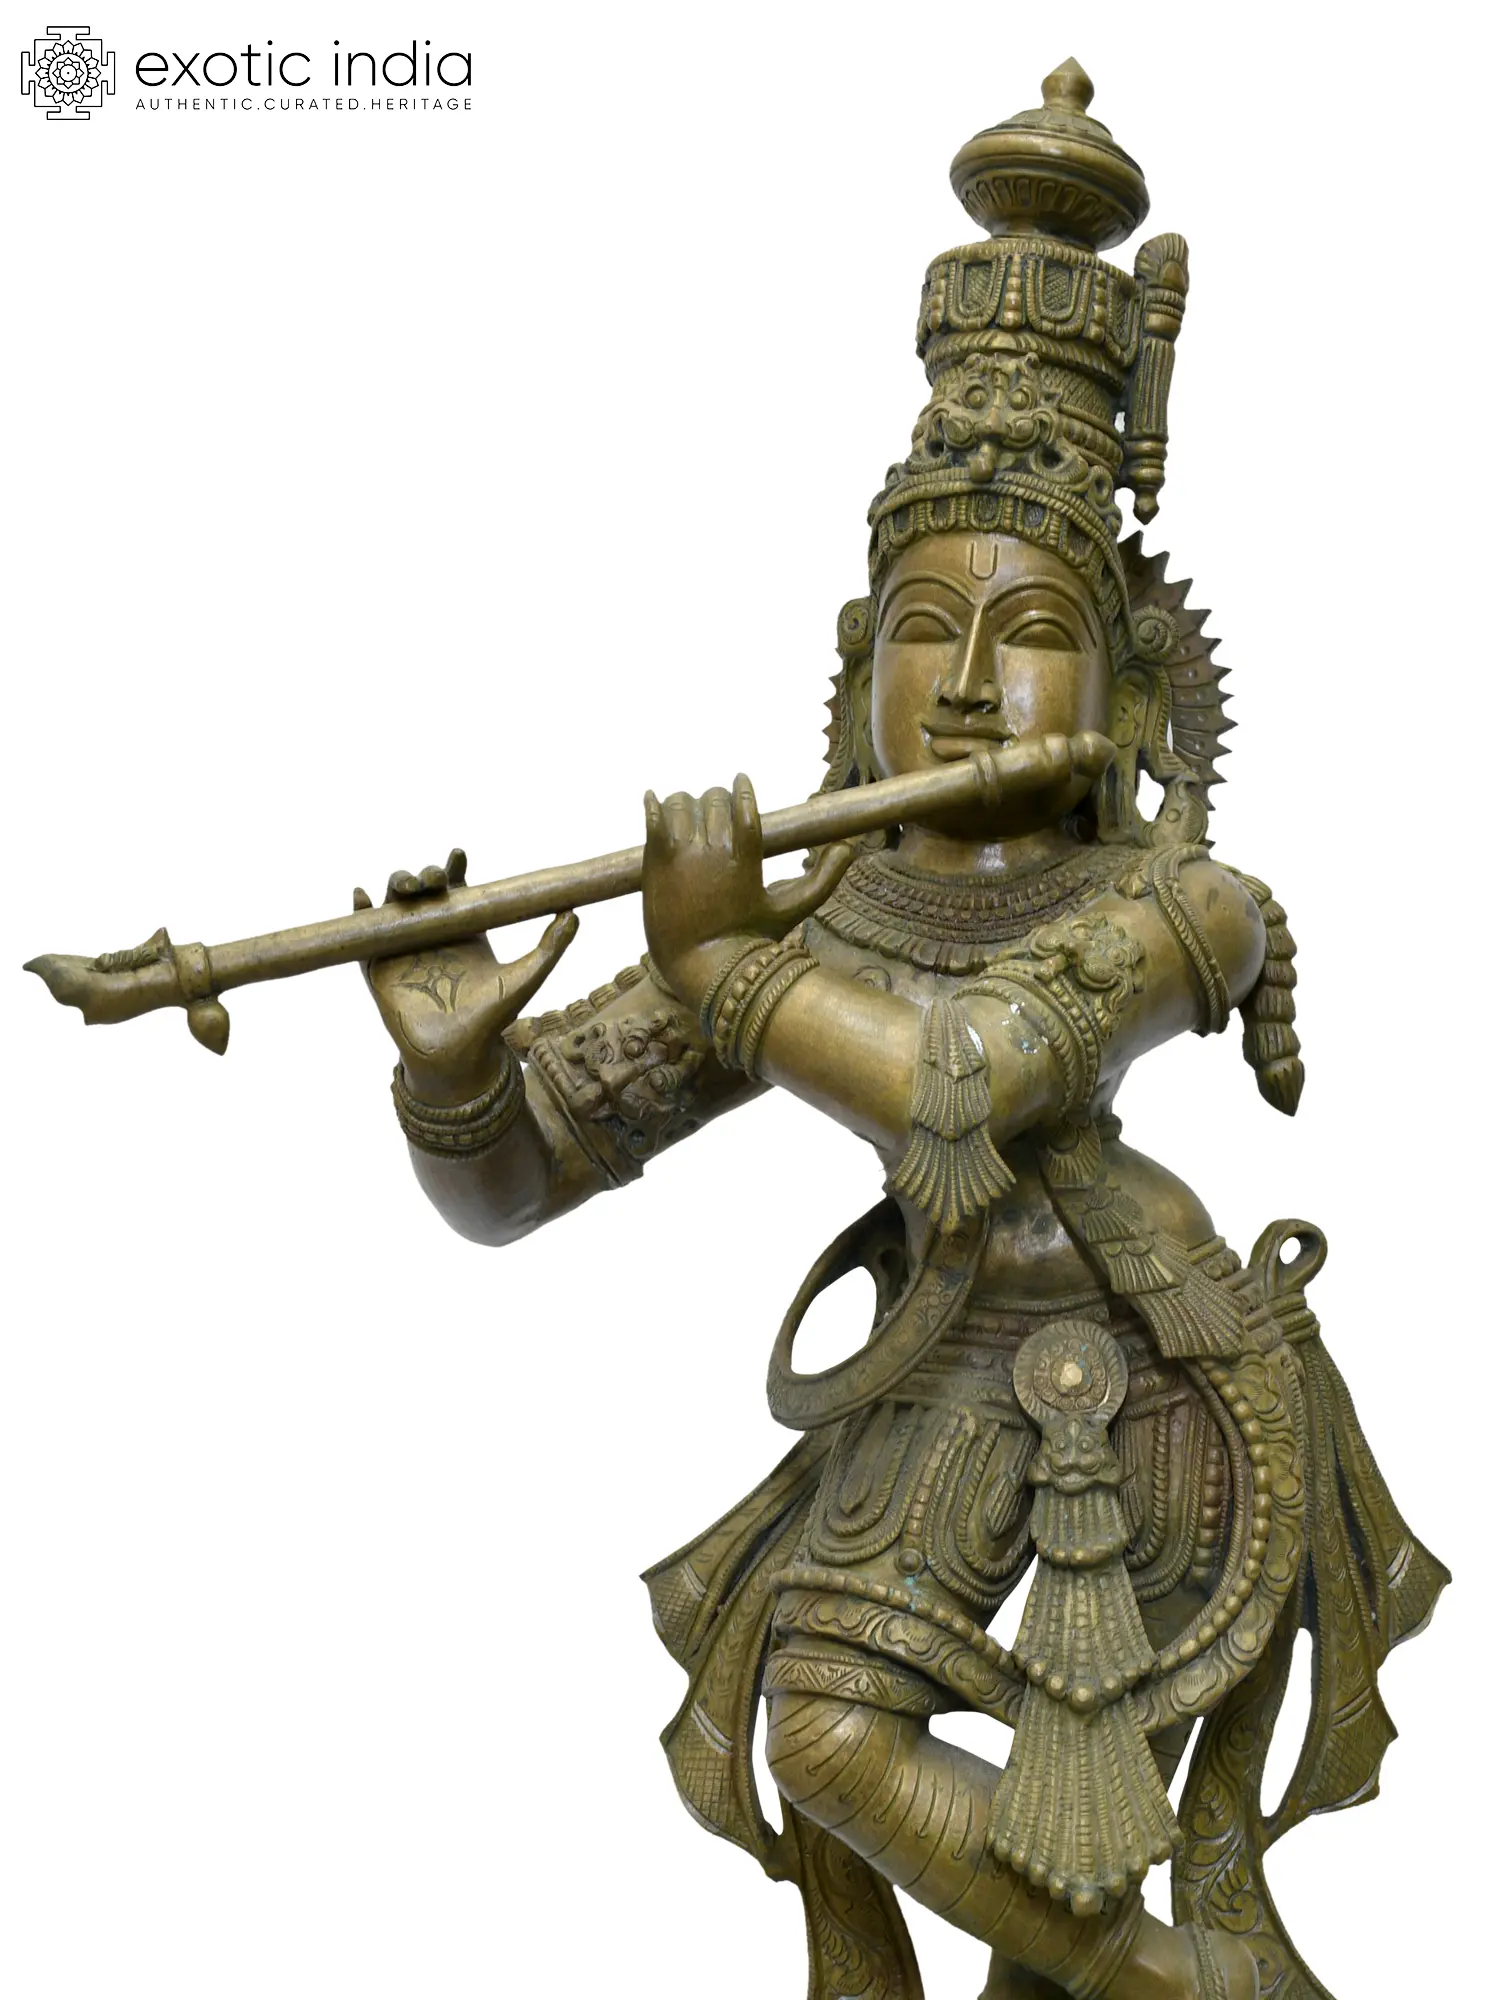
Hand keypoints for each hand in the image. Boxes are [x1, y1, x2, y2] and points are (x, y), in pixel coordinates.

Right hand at [359, 847, 577, 1106]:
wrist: (459, 1054)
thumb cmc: (493, 1019)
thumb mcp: (525, 977)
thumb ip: (550, 946)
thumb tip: (576, 913)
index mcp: (463, 932)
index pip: (456, 891)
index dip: (454, 869)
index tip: (459, 855)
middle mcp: (432, 935)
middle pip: (422, 892)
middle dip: (423, 876)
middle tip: (433, 878)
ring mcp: (403, 950)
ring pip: (392, 906)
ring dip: (394, 887)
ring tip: (405, 884)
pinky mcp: (379, 968)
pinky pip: (364, 938)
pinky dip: (359, 914)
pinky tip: (361, 898)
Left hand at [641, 776, 851, 1008]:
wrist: (702, 970)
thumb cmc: (750, 942)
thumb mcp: (791, 911)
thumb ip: (823, 880)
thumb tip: (849, 849)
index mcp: (746, 859)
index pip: (744, 805)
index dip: (742, 788)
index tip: (740, 779)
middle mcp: (714, 852)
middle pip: (713, 800)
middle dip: (715, 799)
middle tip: (714, 808)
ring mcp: (682, 857)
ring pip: (681, 804)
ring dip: (685, 803)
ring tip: (686, 812)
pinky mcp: (655, 864)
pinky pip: (651, 820)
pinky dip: (651, 805)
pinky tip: (651, 800)